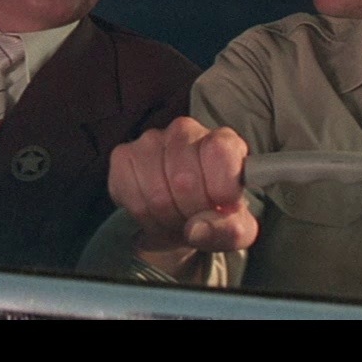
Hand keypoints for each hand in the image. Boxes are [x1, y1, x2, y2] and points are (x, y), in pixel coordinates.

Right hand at [109, 118, 260, 265]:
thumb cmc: (216, 214)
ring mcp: (150, 140)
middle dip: (191, 214)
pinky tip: (155, 212)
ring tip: (176, 218)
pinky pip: (132, 198)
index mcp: (223, 141)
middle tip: (195, 219)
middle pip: (185, 180)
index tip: (222, 208)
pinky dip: (144, 217)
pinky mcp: (123, 156)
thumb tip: (198, 229)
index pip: (219, 153)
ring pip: (156, 194)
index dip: (220, 190)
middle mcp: (185, 131)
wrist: (187, 216)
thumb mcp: (238, 228)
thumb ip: (231, 229)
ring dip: (166, 219)